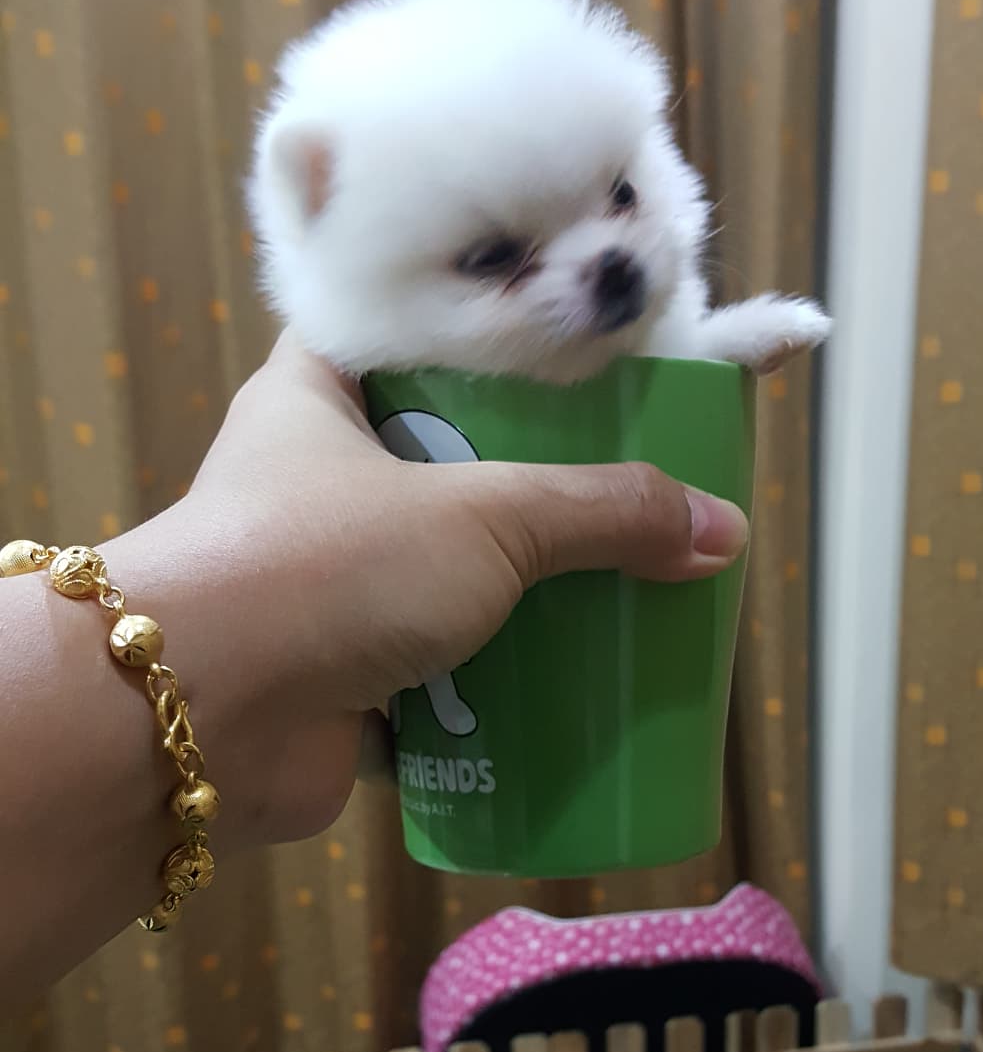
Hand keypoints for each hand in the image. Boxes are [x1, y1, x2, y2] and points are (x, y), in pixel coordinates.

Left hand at [167, 334, 749, 844]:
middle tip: (637, 476)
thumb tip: (721, 529)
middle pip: (455, 462)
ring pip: (454, 575)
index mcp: (321, 394)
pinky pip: (445, 676)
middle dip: (544, 483)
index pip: (418, 330)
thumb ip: (606, 513)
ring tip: (632, 583)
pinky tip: (584, 683)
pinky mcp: (343, 679)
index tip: (586, 346)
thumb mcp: (487, 515)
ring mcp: (328, 586)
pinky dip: (504, 688)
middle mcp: (318, 483)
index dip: (502, 335)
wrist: (192, 721)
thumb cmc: (323, 567)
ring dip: (533, 594)